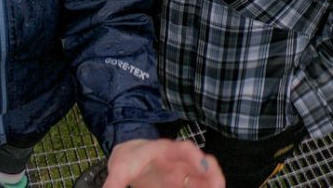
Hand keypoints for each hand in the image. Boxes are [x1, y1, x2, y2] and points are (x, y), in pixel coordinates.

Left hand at [102, 138, 223, 187]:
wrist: (129, 158)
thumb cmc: (128, 159)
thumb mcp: (119, 168)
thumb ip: (114, 181)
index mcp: (166, 150)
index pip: (184, 148)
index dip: (195, 156)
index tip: (204, 164)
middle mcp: (179, 161)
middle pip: (202, 163)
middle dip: (213, 173)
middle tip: (218, 186)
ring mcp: (183, 173)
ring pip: (204, 177)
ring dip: (212, 184)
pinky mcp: (182, 185)